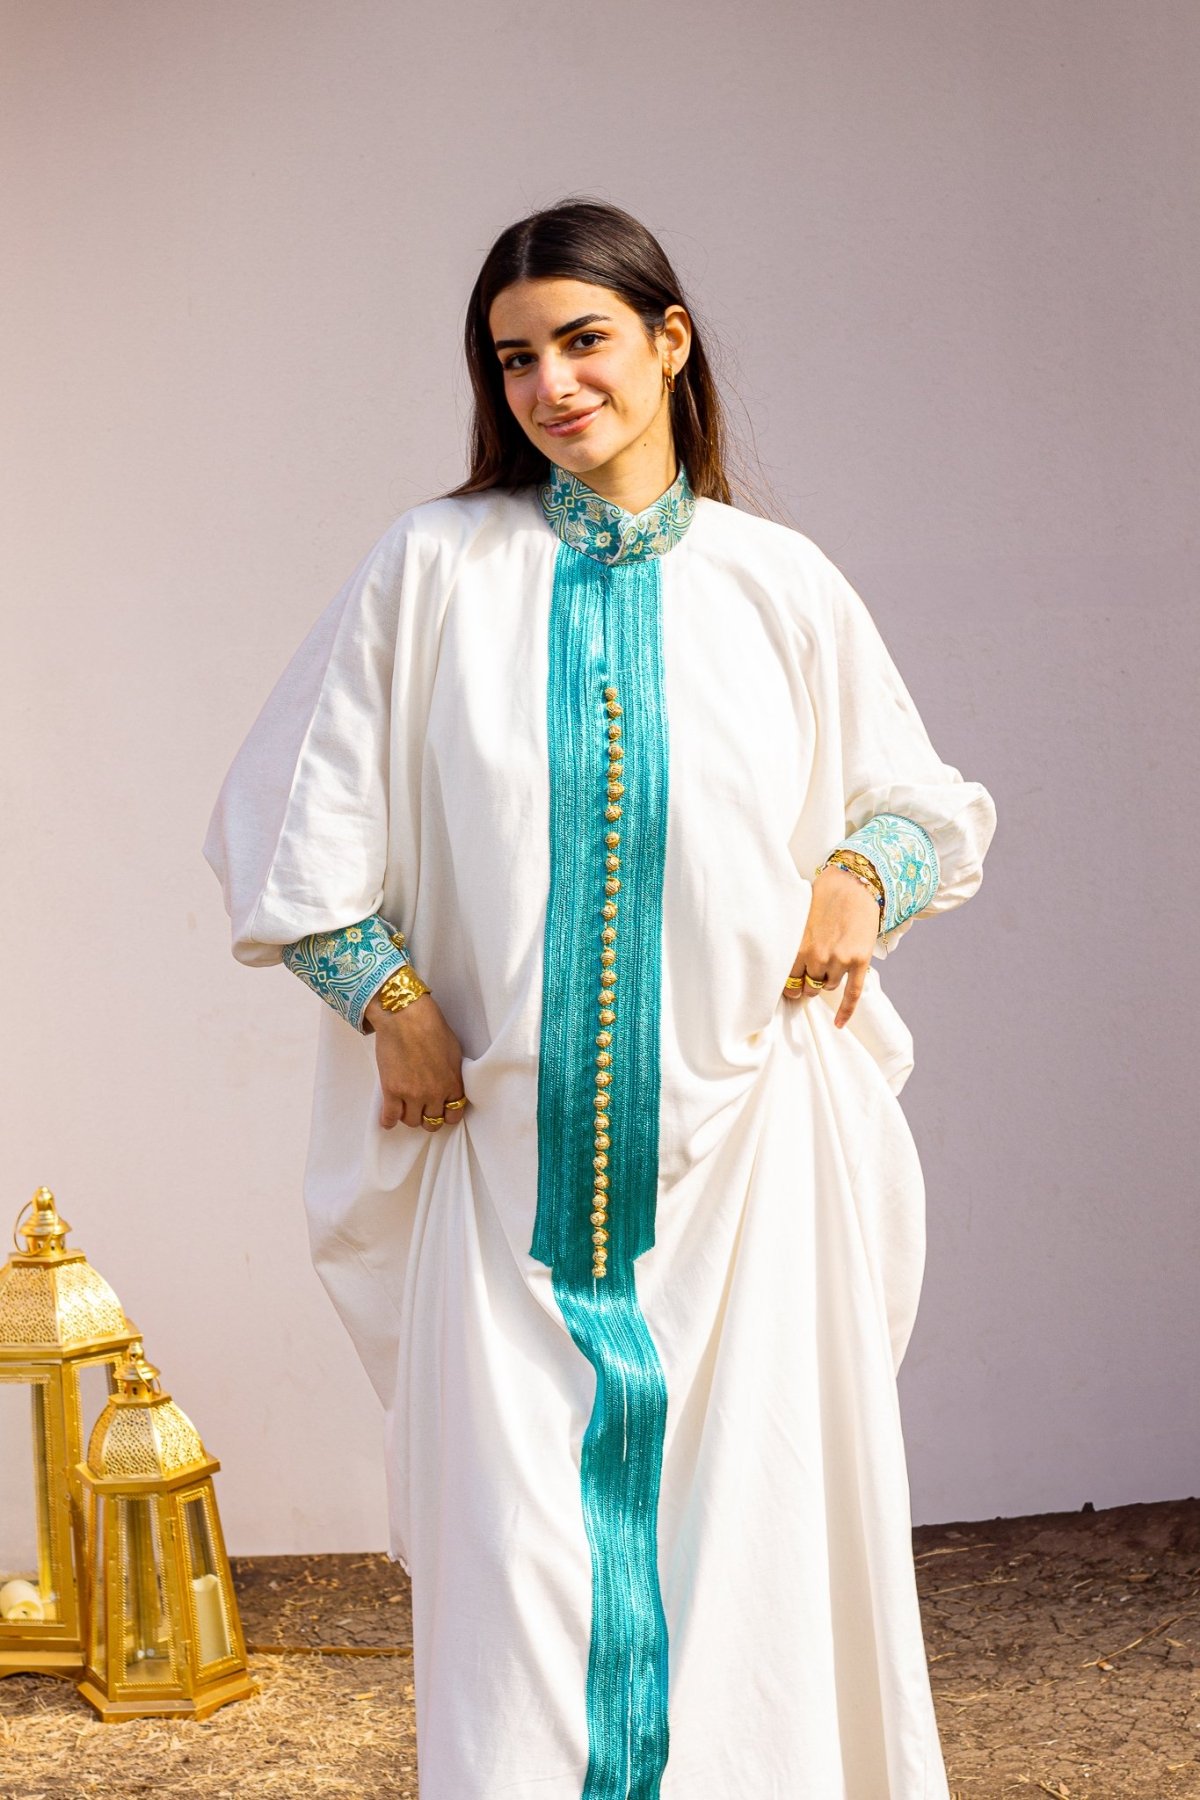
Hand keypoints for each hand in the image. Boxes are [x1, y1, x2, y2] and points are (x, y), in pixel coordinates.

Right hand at [362, 992, 467, 1130]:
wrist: (405, 1016)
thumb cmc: (430, 1026)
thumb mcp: (453, 1052)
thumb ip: (452, 1074)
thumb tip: (448, 1083)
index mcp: (452, 1084)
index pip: (453, 1115)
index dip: (446, 1116)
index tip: (440, 1112)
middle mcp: (435, 1094)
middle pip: (432, 1122)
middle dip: (427, 1118)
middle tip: (421, 1110)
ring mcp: (413, 1095)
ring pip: (411, 1122)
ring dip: (408, 1117)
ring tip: (404, 1109)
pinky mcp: (392, 1091)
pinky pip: (390, 1117)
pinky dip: (388, 1121)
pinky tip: (387, 1120)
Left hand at [784, 865, 880, 1028]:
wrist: (855, 883)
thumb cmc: (824, 897)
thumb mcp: (800, 918)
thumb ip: (793, 942)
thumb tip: (774, 958)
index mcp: (798, 947)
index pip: (788, 980)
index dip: (789, 984)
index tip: (790, 985)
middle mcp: (817, 958)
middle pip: (808, 987)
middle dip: (808, 983)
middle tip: (810, 976)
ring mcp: (839, 962)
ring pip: (827, 987)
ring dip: (826, 981)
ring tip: (830, 963)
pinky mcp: (859, 962)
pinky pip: (852, 995)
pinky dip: (845, 1012)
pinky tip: (838, 1024)